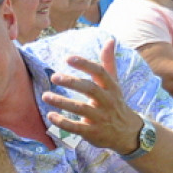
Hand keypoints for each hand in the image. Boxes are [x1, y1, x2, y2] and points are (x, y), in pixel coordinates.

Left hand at [42, 38, 144, 154]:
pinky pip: (77, 127)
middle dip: (72, 82)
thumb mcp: (114, 83)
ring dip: (62, 102)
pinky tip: (50, 116)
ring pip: (81, 108)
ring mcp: (100, 117)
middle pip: (90, 89)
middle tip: (54, 77)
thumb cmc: (115, 103)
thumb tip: (110, 39)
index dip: (85, 64)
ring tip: (45, 96)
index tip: (68, 58)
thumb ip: (108, 63)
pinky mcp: (92, 132)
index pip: (99, 72)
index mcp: (111, 88)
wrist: (127, 133)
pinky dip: (63, 122)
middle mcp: (107, 101)